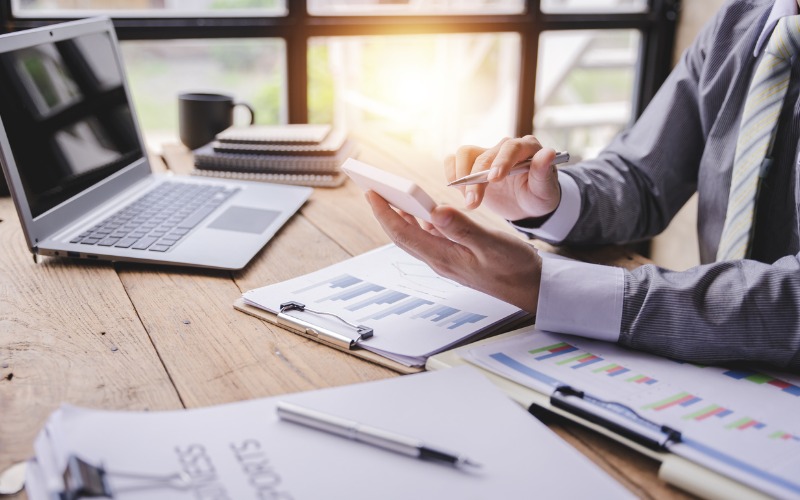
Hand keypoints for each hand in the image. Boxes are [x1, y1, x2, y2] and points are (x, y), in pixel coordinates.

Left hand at [365, 191, 541, 312]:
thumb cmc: (514, 266)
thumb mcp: (491, 244)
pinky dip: (419, 221)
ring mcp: (446, 260)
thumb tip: (434, 210)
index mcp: (444, 256)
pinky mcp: (455, 257)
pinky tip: (421, 211)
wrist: (530, 287)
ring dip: (399, 217)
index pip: (403, 233)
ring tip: (389, 196)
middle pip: (402, 235)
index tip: (371, 192)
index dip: (384, 212)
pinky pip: (429, 237)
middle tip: (372, 190)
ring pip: (414, 236)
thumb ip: (462, 228)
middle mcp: (440, 260)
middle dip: (385, 213)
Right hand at [446, 135, 560, 220]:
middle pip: (484, 156)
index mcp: (527, 147)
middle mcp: (505, 146)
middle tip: (473, 203)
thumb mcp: (546, 190)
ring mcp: (487, 153)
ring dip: (461, 177)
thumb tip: (548, 153)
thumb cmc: (539, 195)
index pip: (511, 148)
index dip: (501, 161)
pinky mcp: (472, 163)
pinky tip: (459, 191)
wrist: (526, 204)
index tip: (493, 179)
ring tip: (468, 200)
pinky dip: (452, 174)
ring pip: (465, 154)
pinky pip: (454, 160)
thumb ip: (544, 172)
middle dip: (476, 180)